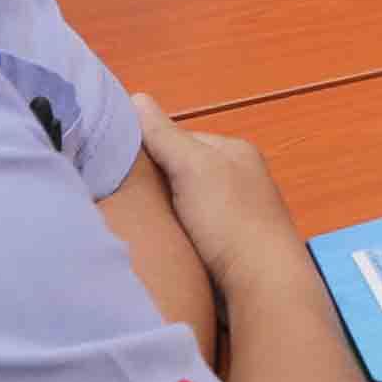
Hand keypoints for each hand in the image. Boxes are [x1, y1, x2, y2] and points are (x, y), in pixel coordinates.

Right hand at [132, 95, 305, 287]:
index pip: (180, 138)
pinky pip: (194, 229)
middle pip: (183, 170)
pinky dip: (177, 233)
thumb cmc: (230, 219)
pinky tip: (161, 243)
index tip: (117, 165)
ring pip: (186, 202)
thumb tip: (136, 97)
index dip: (149, 149)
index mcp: (235, 151)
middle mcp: (241, 177)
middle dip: (156, 182)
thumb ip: (164, 135)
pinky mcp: (232, 244)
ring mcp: (239, 212)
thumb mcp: (193, 167)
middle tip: (121, 196)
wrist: (264, 283)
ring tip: (136, 222)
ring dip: (164, 211)